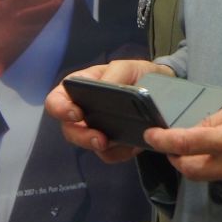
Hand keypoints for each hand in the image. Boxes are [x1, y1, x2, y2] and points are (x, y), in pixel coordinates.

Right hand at [44, 59, 172, 162]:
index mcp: (81, 88)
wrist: (165, 90)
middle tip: (99, 139)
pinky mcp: (113, 143)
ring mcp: (97, 128)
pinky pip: (110, 154)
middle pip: (69, 130)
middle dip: (82, 137)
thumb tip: (105, 87)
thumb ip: (116, 73)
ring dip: (102, 148)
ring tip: (118, 142)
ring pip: (88, 145)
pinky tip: (133, 145)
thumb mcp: (130, 66)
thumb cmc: (140, 74)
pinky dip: (120, 152)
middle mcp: (84, 111)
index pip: (57, 99)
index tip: (76, 114)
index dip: (60, 108)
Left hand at [143, 88, 221, 189]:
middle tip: (170, 144)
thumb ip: (220, 117)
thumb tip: (197, 128)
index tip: (150, 136)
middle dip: (176, 158)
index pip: (189, 144)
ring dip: (196, 162)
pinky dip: (217, 166)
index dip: (165, 141)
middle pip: (192, 171)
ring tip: (196, 145)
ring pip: (209, 176)